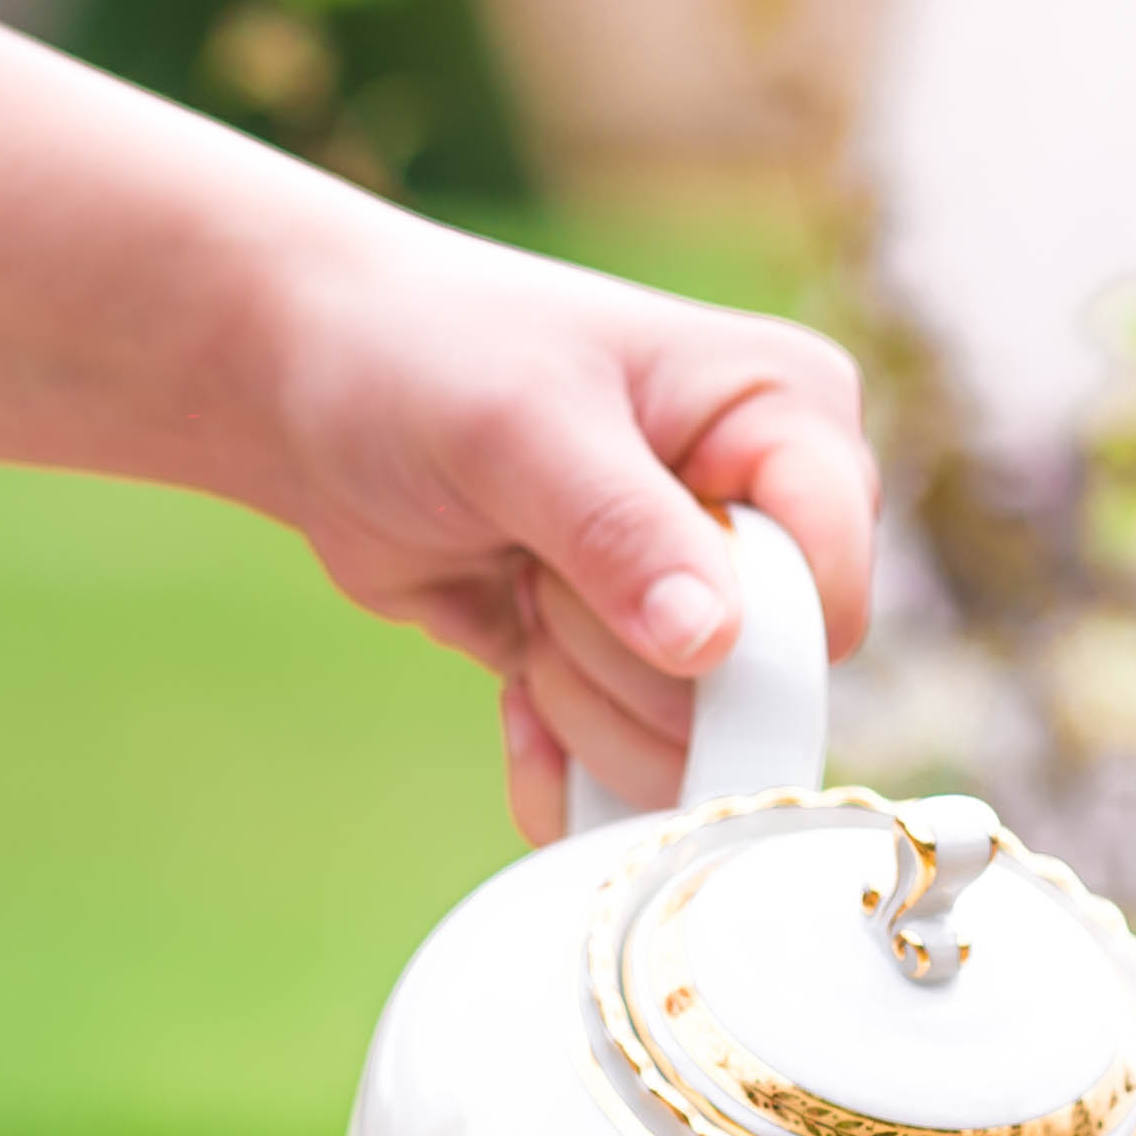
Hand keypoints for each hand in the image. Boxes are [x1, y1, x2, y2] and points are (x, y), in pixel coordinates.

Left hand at [259, 203, 880, 840]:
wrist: (306, 387)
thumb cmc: (416, 353)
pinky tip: (510, 679)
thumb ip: (620, 532)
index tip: (607, 586)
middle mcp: (775, 516)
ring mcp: (713, 603)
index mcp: (792, 417)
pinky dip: (559, 759)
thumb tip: (712, 646)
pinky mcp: (642, 670)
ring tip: (519, 595)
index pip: (829, 596)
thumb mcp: (518, 426)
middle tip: (536, 570)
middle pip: (763, 694)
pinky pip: (633, 782)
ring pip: (696, 752)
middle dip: (625, 661)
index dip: (733, 636)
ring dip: (581, 701)